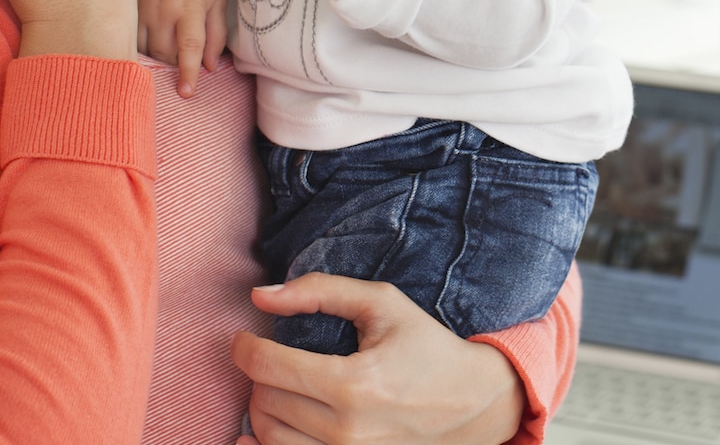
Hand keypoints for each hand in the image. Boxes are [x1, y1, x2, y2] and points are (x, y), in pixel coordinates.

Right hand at [136, 0, 227, 96]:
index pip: (189, 45)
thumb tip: (210, 68)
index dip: (189, 71)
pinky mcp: (128, 5)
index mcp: (189, 6)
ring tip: (169, 52)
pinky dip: (141, 48)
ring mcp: (141, 8)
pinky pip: (130, 38)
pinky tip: (151, 43)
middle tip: (184, 63)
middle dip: (175, 66)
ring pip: (146, 49)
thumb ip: (216, 34)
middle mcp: (162, 9)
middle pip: (165, 54)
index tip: (187, 93)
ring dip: (158, 59)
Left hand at [231, 274, 524, 444]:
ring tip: (278, 386)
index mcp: (354, 384)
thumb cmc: (427, 347)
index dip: (244, 348)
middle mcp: (347, 431)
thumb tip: (260, 296)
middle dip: (257, 375)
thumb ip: (320, 290)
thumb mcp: (382, 303)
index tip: (244, 337)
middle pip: (264, 402)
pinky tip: (265, 428)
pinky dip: (266, 444)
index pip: (268, 367)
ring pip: (268, 438)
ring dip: (261, 408)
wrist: (475, 405)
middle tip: (270, 357)